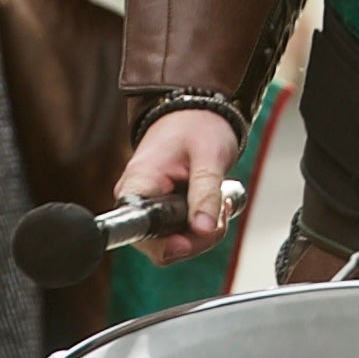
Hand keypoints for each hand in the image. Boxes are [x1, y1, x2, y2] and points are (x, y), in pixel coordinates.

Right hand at [114, 107, 240, 253]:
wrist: (196, 112)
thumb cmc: (198, 126)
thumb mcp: (209, 158)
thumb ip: (206, 194)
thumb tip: (204, 230)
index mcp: (139, 185)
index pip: (140, 233)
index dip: (166, 245)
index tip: (192, 236)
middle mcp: (138, 201)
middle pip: (161, 246)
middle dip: (198, 237)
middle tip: (220, 209)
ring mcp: (151, 208)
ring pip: (176, 243)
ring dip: (205, 231)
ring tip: (220, 201)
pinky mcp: (164, 212)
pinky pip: (182, 233)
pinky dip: (203, 225)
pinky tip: (215, 204)